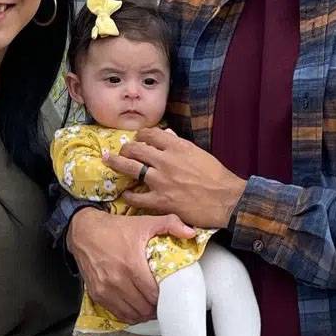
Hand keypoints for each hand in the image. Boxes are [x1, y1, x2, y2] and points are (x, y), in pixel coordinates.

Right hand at [66, 206, 196, 322]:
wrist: (84, 231)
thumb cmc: (116, 228)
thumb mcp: (144, 222)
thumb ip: (170, 224)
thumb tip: (191, 232)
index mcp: (132, 264)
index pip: (154, 294)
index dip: (165, 297)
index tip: (170, 294)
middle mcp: (118, 280)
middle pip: (144, 307)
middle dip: (156, 307)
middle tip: (163, 302)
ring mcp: (106, 289)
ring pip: (132, 314)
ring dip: (144, 313)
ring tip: (152, 306)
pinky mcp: (97, 294)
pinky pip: (118, 314)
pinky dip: (130, 315)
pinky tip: (137, 308)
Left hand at [104, 128, 247, 228]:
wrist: (227, 200)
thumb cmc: (216, 176)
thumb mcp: (199, 153)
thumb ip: (179, 144)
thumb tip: (166, 134)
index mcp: (177, 146)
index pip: (150, 134)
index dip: (140, 136)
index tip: (137, 139)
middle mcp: (166, 160)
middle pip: (135, 148)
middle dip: (124, 148)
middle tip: (120, 151)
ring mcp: (161, 181)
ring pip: (130, 167)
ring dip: (117, 163)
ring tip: (109, 161)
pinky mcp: (160, 201)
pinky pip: (136, 196)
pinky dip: (128, 194)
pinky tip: (125, 193)